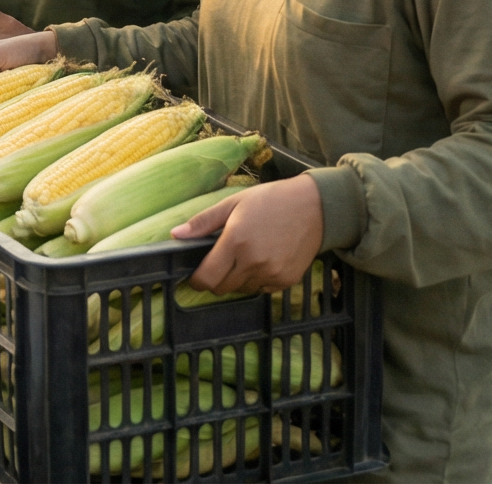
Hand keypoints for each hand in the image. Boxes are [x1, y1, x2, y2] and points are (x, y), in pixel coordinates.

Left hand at [178, 175, 325, 296]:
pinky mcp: (287, 280)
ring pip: (243, 290)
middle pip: (222, 288)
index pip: (207, 277)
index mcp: (236, 242)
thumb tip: (176, 235)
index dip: (197, 280)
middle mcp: (254, 262)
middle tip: (220, 262)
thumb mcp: (233, 203)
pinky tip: (262, 261)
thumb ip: (203, 223)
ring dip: (237, 280)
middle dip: (215, 279)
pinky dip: (257, 281)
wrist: (315, 207)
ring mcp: (272, 274)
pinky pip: (263, 290)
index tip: (195, 276)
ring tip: (244, 257)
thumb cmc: (271, 200)